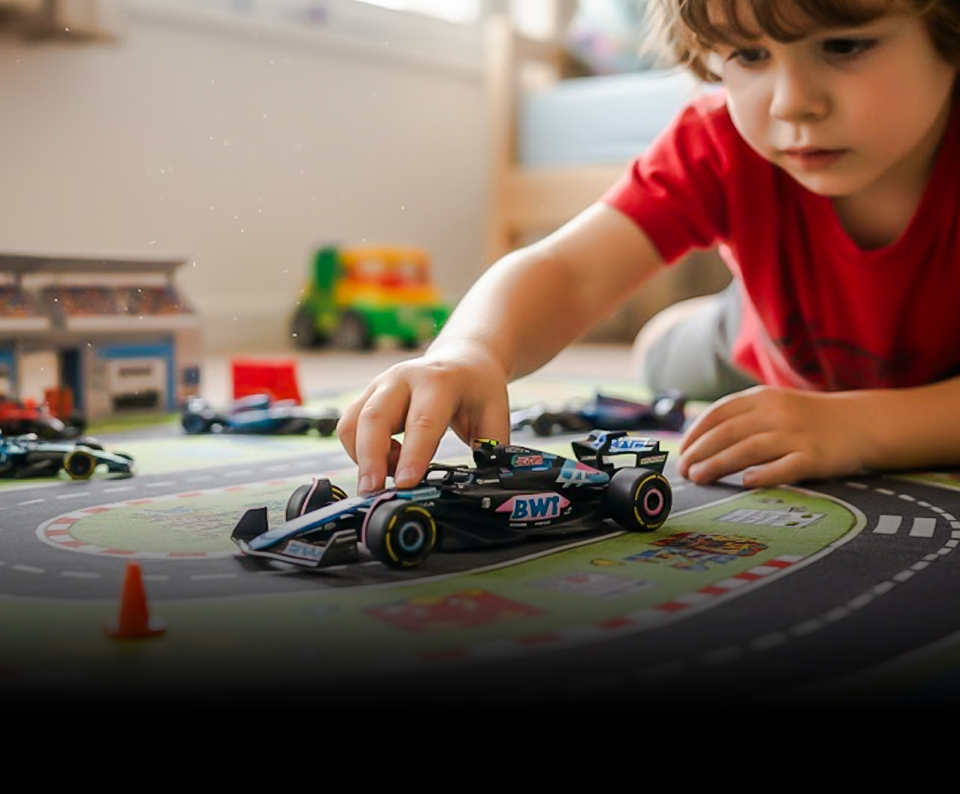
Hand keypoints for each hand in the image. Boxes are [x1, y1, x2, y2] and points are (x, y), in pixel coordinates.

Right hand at [336, 341, 510, 493]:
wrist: (462, 359)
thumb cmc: (477, 389)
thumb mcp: (495, 413)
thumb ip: (491, 448)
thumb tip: (484, 483)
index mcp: (438, 381)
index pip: (422, 421)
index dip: (413, 455)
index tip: (406, 484)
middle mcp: (402, 378)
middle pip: (374, 418)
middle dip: (370, 459)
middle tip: (373, 493)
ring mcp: (379, 385)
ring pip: (352, 423)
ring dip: (364, 457)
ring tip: (392, 474)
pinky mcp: (366, 396)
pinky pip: (349, 427)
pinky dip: (361, 451)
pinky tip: (389, 460)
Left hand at [677, 386, 866, 487]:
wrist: (861, 421)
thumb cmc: (807, 418)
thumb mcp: (773, 405)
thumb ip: (741, 417)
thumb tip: (697, 440)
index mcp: (762, 397)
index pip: (719, 413)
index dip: (696, 433)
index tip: (681, 451)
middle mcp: (777, 413)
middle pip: (728, 432)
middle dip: (700, 452)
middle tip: (683, 471)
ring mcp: (797, 435)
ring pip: (749, 449)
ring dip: (718, 464)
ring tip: (698, 478)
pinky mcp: (815, 457)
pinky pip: (786, 466)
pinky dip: (764, 474)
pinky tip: (746, 482)